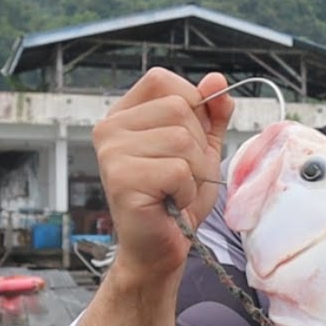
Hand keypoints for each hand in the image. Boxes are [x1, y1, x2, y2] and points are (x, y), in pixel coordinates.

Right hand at [93, 68, 233, 279]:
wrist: (162, 245)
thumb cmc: (178, 197)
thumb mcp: (202, 147)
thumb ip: (211, 113)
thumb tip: (216, 80)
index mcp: (125, 114)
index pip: (162, 80)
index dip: (191, 104)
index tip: (189, 139)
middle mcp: (110, 128)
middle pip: (179, 108)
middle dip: (197, 146)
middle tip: (181, 174)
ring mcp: (111, 153)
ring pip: (181, 139)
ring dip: (193, 171)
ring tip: (175, 189)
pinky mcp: (121, 179)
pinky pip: (178, 170)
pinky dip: (186, 190)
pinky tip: (170, 201)